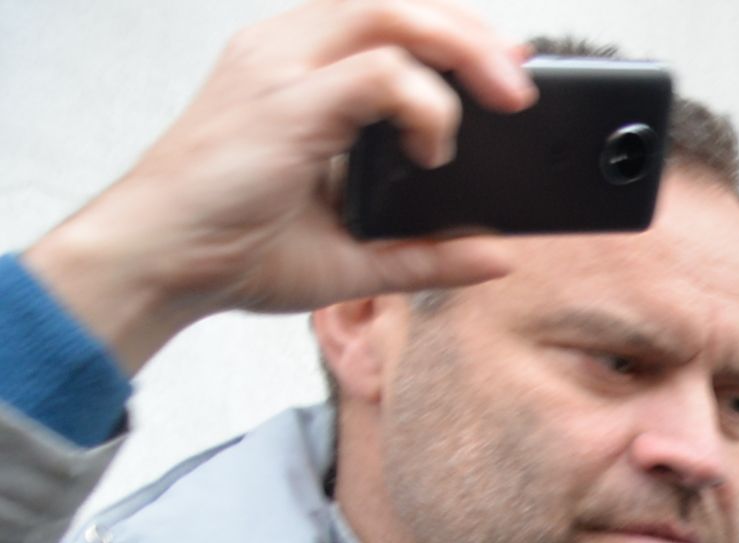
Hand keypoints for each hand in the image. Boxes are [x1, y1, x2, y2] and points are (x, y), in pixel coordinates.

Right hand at [21, 5, 533, 375]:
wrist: (159, 261)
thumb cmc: (234, 247)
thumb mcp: (355, 256)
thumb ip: (427, 252)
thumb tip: (498, 255)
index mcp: (296, 72)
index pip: (384, 19)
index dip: (452, 33)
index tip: (507, 72)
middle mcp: (284, 54)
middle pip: (395, 2)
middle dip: (471, 32)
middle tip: (521, 86)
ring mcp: (280, 69)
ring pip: (390, 15)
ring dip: (463, 50)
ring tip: (505, 100)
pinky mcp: (285, 101)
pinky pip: (380, 73)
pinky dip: (426, 106)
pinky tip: (434, 151)